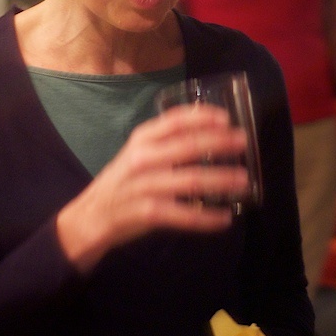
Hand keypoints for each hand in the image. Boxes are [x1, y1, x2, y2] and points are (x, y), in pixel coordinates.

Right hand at [56, 105, 248, 272]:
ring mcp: (145, 186)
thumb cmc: (124, 181)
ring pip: (191, 180)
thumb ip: (167, 142)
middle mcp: (143, 158)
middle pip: (188, 146)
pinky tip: (226, 218)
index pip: (175, 121)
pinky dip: (207, 218)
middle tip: (244, 142)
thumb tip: (211, 132)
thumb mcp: (139, 153)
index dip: (202, 117)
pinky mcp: (148, 213)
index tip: (226, 118)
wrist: (91, 216)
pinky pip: (184, 215)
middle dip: (220, 143)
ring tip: (244, 181)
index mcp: (142, 139)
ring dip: (221, 180)